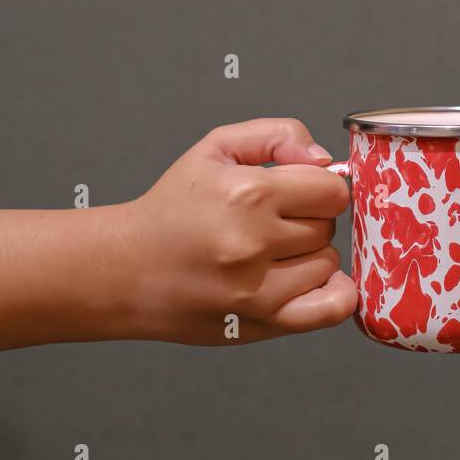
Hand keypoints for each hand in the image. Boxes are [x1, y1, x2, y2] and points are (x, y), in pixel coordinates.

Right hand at [124, 118, 355, 345]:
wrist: (125, 269)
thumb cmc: (171, 208)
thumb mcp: (216, 148)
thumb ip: (276, 136)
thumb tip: (322, 157)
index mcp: (248, 193)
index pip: (331, 189)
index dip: (318, 186)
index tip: (298, 191)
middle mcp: (254, 242)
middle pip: (329, 226)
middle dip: (309, 218)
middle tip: (273, 221)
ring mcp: (257, 288)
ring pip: (328, 262)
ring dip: (309, 255)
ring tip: (270, 251)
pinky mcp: (259, 323)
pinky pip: (329, 309)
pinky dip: (333, 294)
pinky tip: (308, 280)